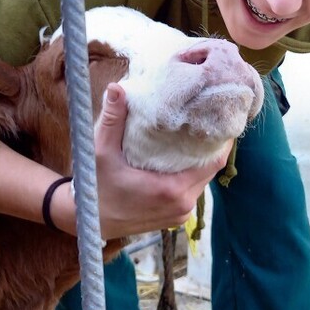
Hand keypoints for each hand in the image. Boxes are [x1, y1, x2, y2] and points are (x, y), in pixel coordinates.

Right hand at [91, 83, 229, 238]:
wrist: (87, 221)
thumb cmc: (94, 187)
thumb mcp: (101, 152)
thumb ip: (111, 120)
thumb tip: (116, 88)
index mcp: (171, 190)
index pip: (213, 162)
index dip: (222, 140)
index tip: (221, 118)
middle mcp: (182, 204)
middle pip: (211, 170)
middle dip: (212, 146)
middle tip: (209, 119)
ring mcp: (179, 214)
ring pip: (203, 181)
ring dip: (202, 160)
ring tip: (199, 135)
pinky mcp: (175, 218)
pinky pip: (193, 192)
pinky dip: (193, 174)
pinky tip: (186, 157)